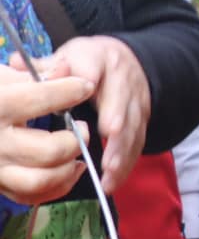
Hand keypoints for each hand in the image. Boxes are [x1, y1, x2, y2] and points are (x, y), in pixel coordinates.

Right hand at [0, 62, 94, 204]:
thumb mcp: (4, 77)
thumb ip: (37, 74)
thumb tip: (68, 68)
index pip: (40, 99)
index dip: (70, 91)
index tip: (86, 87)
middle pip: (49, 150)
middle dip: (75, 139)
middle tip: (82, 127)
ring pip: (40, 180)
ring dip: (68, 168)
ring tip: (77, 152)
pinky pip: (32, 196)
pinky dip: (57, 185)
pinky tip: (69, 167)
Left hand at [14, 36, 150, 191]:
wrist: (126, 62)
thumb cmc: (88, 64)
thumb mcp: (68, 57)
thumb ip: (45, 66)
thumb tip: (17, 65)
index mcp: (100, 58)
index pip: (94, 65)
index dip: (90, 78)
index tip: (87, 88)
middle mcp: (123, 80)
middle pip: (121, 102)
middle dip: (116, 125)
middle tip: (105, 144)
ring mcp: (136, 102)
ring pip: (132, 128)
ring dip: (121, 153)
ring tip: (107, 174)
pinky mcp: (141, 121)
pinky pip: (136, 144)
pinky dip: (125, 165)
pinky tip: (112, 182)